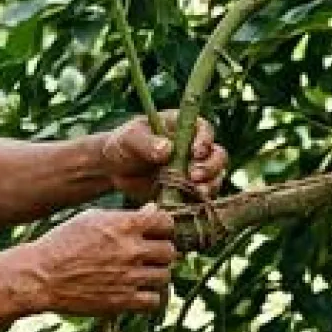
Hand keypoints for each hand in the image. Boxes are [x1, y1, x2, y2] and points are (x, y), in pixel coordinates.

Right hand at [24, 205, 176, 315]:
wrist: (40, 276)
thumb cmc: (62, 243)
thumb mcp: (91, 220)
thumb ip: (125, 217)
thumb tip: (152, 210)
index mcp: (124, 225)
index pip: (166, 223)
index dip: (163, 228)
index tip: (154, 234)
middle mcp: (131, 250)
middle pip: (169, 251)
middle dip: (160, 253)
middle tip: (148, 256)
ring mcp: (128, 277)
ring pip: (164, 276)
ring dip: (155, 275)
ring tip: (140, 274)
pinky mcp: (123, 301)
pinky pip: (154, 300)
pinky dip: (149, 297)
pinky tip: (136, 291)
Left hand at [101, 111, 229, 203]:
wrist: (113, 169)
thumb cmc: (122, 145)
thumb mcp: (129, 138)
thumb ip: (146, 142)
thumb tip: (167, 149)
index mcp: (183, 127)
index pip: (205, 130)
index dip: (205, 141)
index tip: (195, 152)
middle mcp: (193, 148)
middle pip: (217, 155)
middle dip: (211, 167)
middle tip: (194, 176)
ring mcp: (192, 170)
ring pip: (215, 177)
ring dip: (210, 185)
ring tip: (196, 192)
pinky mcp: (187, 190)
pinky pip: (201, 197)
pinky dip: (199, 201)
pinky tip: (188, 203)